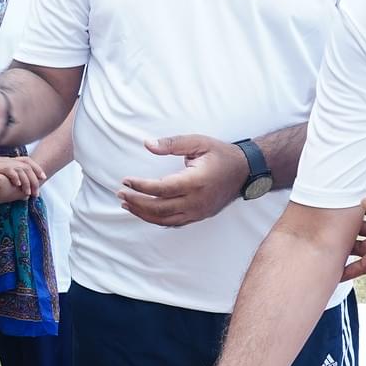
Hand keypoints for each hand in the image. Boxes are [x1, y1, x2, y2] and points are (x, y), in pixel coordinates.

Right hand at [0, 154, 46, 193]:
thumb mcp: (0, 177)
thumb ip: (11, 181)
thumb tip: (22, 192)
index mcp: (11, 161)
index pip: (28, 161)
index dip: (37, 168)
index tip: (43, 177)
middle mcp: (9, 159)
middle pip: (28, 166)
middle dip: (34, 179)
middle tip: (36, 193)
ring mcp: (4, 161)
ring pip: (22, 169)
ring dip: (27, 181)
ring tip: (28, 192)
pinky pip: (10, 170)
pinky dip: (15, 177)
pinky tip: (18, 185)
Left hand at [119, 135, 245, 227]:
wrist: (245, 171)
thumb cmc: (221, 154)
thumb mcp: (198, 142)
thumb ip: (172, 144)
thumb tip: (147, 144)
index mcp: (196, 181)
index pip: (161, 189)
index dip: (141, 187)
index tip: (126, 181)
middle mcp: (197, 201)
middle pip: (160, 208)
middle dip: (137, 202)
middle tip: (120, 194)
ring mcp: (198, 211)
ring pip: (165, 220)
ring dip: (143, 214)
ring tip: (126, 205)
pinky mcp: (199, 216)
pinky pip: (174, 223)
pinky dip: (157, 220)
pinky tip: (144, 213)